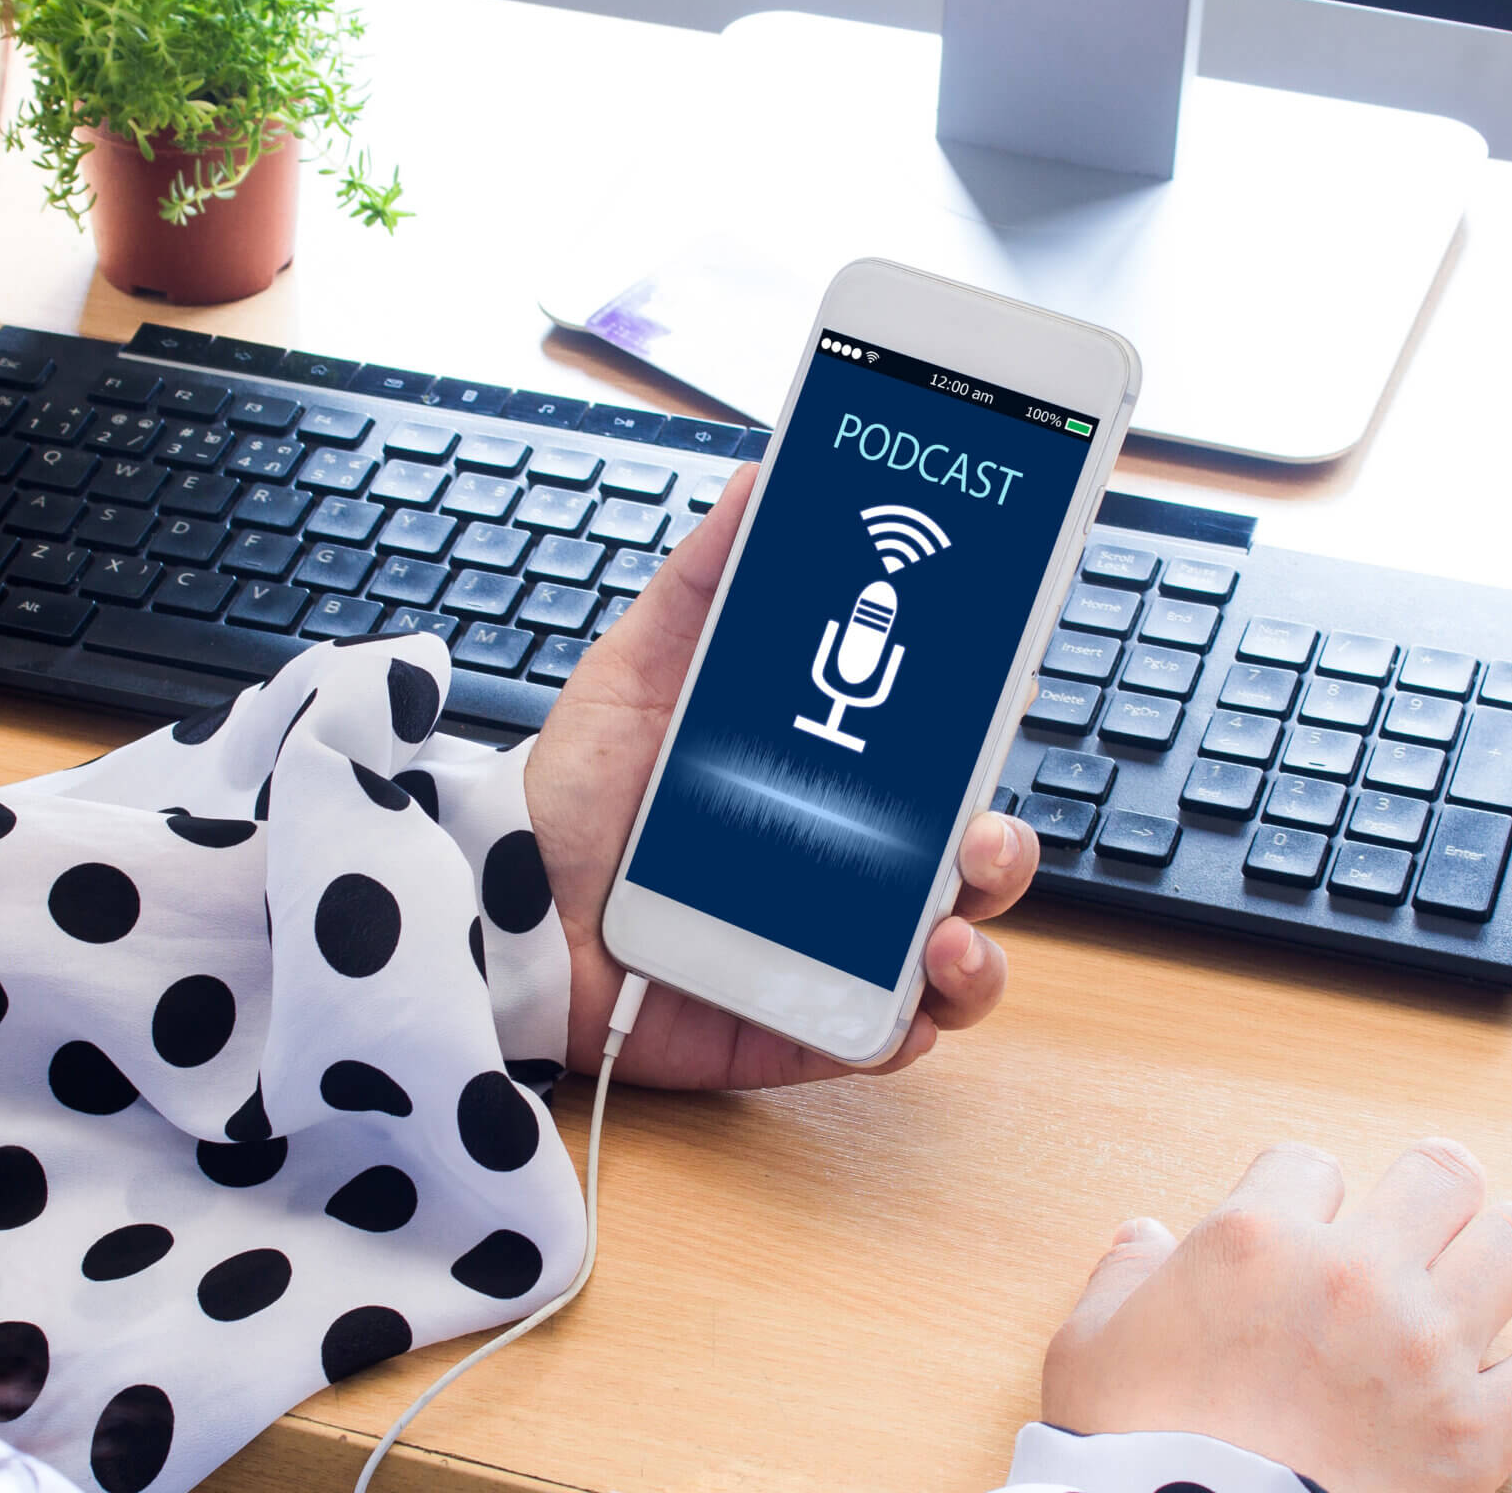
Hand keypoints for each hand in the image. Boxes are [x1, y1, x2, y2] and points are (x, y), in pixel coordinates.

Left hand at [525, 463, 1040, 1087]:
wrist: (502, 912)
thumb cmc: (576, 792)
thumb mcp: (636, 668)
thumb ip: (705, 580)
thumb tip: (763, 476)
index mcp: (824, 778)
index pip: (933, 755)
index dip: (983, 727)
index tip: (1009, 686)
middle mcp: (844, 863)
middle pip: (967, 852)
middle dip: (1001, 839)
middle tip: (976, 827)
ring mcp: (832, 947)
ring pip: (955, 947)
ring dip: (982, 937)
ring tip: (946, 924)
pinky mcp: (805, 1026)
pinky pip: (894, 1035)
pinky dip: (923, 1019)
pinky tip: (914, 991)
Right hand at [1042, 1139, 1511, 1492]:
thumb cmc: (1131, 1449)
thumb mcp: (1089, 1346)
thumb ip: (1124, 1277)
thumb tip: (1146, 1240)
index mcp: (1255, 1239)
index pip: (1309, 1162)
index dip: (1303, 1198)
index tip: (1297, 1233)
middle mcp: (1353, 1277)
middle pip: (1442, 1173)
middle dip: (1428, 1193)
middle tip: (1416, 1225)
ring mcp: (1424, 1353)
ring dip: (1499, 1259)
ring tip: (1475, 1283)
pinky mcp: (1472, 1438)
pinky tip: (1508, 1384)